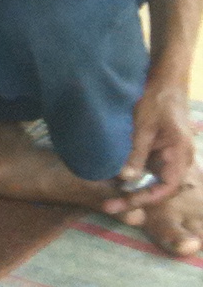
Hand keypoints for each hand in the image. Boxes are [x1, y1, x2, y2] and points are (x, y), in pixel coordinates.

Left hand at [103, 80, 195, 216]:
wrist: (164, 81)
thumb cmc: (156, 100)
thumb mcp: (143, 126)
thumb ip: (136, 153)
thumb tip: (125, 179)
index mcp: (179, 156)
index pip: (165, 188)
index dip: (144, 198)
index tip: (122, 203)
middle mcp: (178, 160)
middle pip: (158, 188)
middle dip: (135, 198)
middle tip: (107, 205)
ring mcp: (168, 156)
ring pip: (151, 180)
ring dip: (132, 188)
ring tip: (107, 198)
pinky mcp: (158, 150)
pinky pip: (147, 168)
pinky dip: (132, 175)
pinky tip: (113, 179)